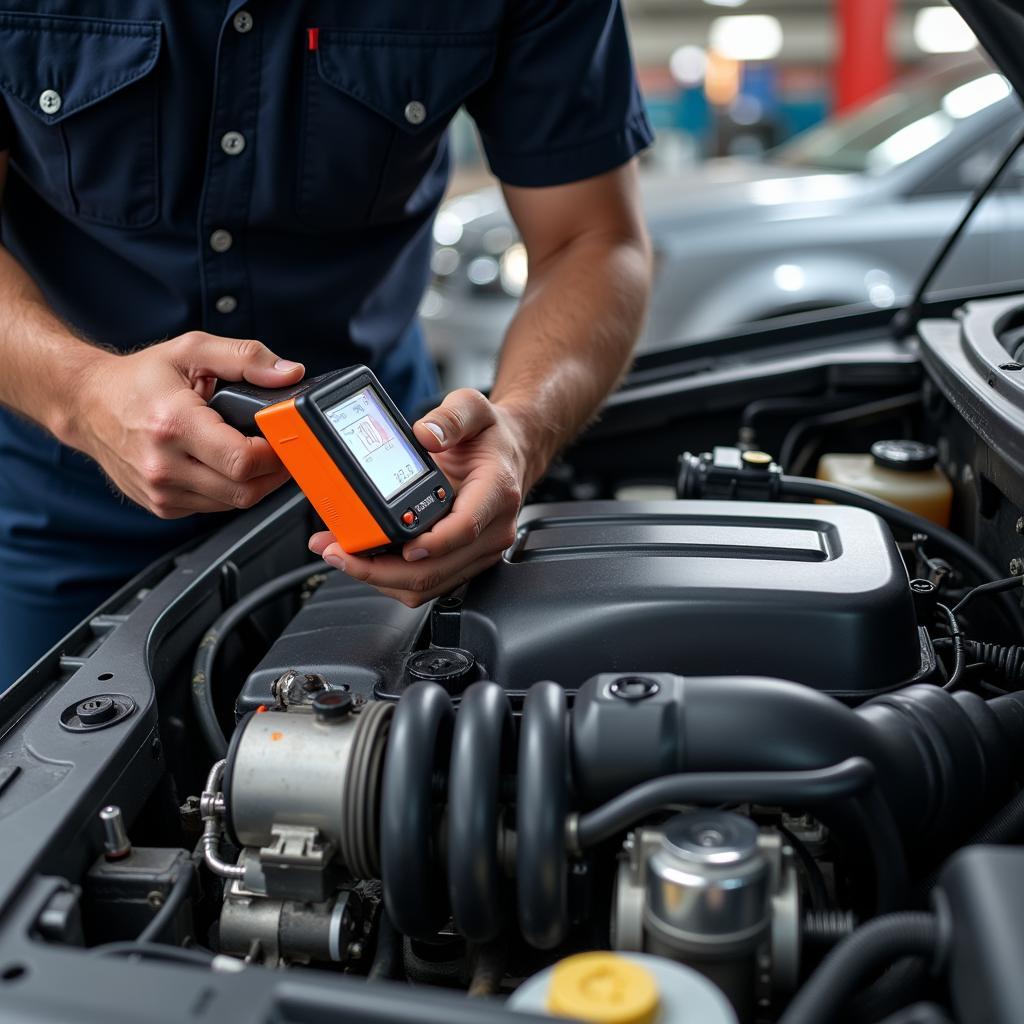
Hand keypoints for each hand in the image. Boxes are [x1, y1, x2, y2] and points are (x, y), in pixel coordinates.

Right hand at [68, 332, 304, 517]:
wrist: (87, 404)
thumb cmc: (138, 379)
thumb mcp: (192, 351)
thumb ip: (246, 358)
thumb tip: (289, 373)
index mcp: (173, 425)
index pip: (244, 460)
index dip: (276, 453)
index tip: (283, 437)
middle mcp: (163, 465)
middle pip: (245, 491)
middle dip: (273, 472)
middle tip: (278, 448)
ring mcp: (160, 492)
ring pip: (233, 504)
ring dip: (253, 483)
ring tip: (252, 453)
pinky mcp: (161, 507)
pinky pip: (214, 508)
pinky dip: (228, 490)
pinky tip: (223, 466)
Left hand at [309, 388, 528, 606]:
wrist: (510, 453)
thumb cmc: (492, 437)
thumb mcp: (474, 409)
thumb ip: (451, 417)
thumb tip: (426, 435)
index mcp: (495, 492)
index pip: (464, 528)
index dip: (431, 543)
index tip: (402, 545)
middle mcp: (492, 529)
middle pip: (438, 569)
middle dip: (384, 570)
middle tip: (341, 554)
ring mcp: (479, 550)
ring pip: (430, 583)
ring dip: (382, 579)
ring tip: (344, 558)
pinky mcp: (464, 561)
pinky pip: (428, 581)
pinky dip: (393, 578)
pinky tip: (366, 561)